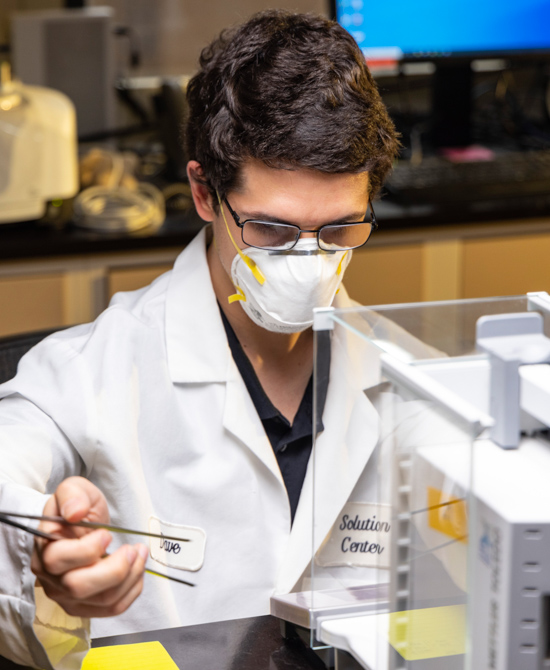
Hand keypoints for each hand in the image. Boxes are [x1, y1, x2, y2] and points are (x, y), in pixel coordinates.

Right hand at [31, 476, 147, 617]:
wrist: (81, 524)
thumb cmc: (77, 509)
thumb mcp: (74, 489)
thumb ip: (72, 495)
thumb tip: (74, 512)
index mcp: (44, 549)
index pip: (58, 560)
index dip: (88, 549)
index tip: (107, 533)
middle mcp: (52, 578)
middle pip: (80, 586)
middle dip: (115, 569)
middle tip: (132, 549)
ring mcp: (68, 596)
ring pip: (102, 599)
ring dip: (130, 577)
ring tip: (140, 554)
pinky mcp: (86, 606)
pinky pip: (113, 608)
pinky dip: (132, 590)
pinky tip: (138, 571)